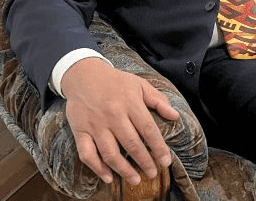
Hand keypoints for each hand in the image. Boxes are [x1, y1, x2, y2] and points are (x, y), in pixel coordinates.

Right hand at [60, 57, 179, 184]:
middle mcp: (113, 114)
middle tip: (152, 173)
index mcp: (130, 103)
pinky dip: (97, 168)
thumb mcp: (139, 84)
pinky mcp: (80, 130)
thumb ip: (158, 100)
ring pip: (110, 153)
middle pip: (131, 144)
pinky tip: (108, 177)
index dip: (158, 148)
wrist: (83, 74)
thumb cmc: (115, 81)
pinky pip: (87, 154)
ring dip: (124, 170)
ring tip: (135, 180)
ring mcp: (95, 124)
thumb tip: (175, 116)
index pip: (148, 129)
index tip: (166, 162)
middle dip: (144, 162)